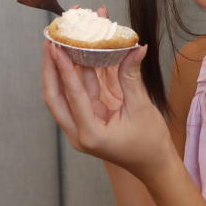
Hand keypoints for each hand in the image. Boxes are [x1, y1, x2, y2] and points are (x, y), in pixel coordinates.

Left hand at [41, 38, 176, 182]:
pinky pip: (79, 93)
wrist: (154, 165)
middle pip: (56, 96)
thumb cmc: (150, 143)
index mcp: (90, 134)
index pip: (72, 96)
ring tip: (61, 41)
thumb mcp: (141, 108)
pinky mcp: (88, 119)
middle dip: (52, 68)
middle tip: (50, 41)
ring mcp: (81, 126)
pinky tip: (79, 53)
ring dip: (64, 68)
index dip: (64, 69)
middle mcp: (79, 132)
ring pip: (65, 93)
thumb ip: (131, 77)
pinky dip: (80, 74)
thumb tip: (135, 48)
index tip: (56, 47)